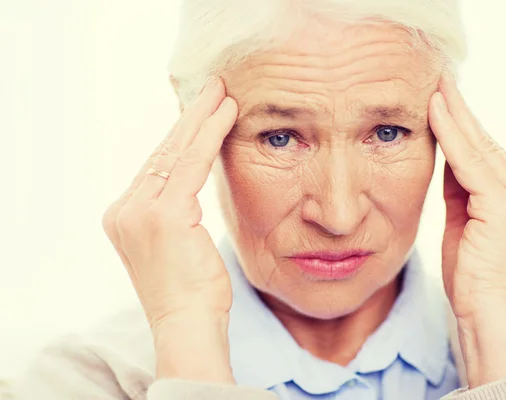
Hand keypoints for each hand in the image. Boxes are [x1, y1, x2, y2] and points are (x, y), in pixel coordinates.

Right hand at [102, 77, 237, 381]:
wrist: (188, 324)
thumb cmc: (191, 292)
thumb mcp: (177, 245)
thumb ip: (174, 211)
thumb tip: (188, 185)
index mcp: (124, 216)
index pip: (157, 166)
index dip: (181, 136)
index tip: (200, 113)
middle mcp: (125, 209)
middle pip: (163, 152)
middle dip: (191, 117)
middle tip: (212, 88)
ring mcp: (140, 210)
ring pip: (177, 151)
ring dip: (203, 118)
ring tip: (223, 93)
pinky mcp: (163, 214)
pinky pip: (192, 163)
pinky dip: (211, 135)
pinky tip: (227, 113)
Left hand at [428, 72, 505, 386]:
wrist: (488, 317)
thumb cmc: (473, 280)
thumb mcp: (462, 228)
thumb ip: (460, 193)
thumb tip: (447, 161)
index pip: (484, 155)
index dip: (462, 128)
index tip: (441, 102)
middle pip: (485, 144)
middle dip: (460, 113)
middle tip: (439, 81)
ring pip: (480, 147)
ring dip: (455, 116)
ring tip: (435, 88)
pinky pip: (472, 162)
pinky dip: (452, 136)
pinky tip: (437, 112)